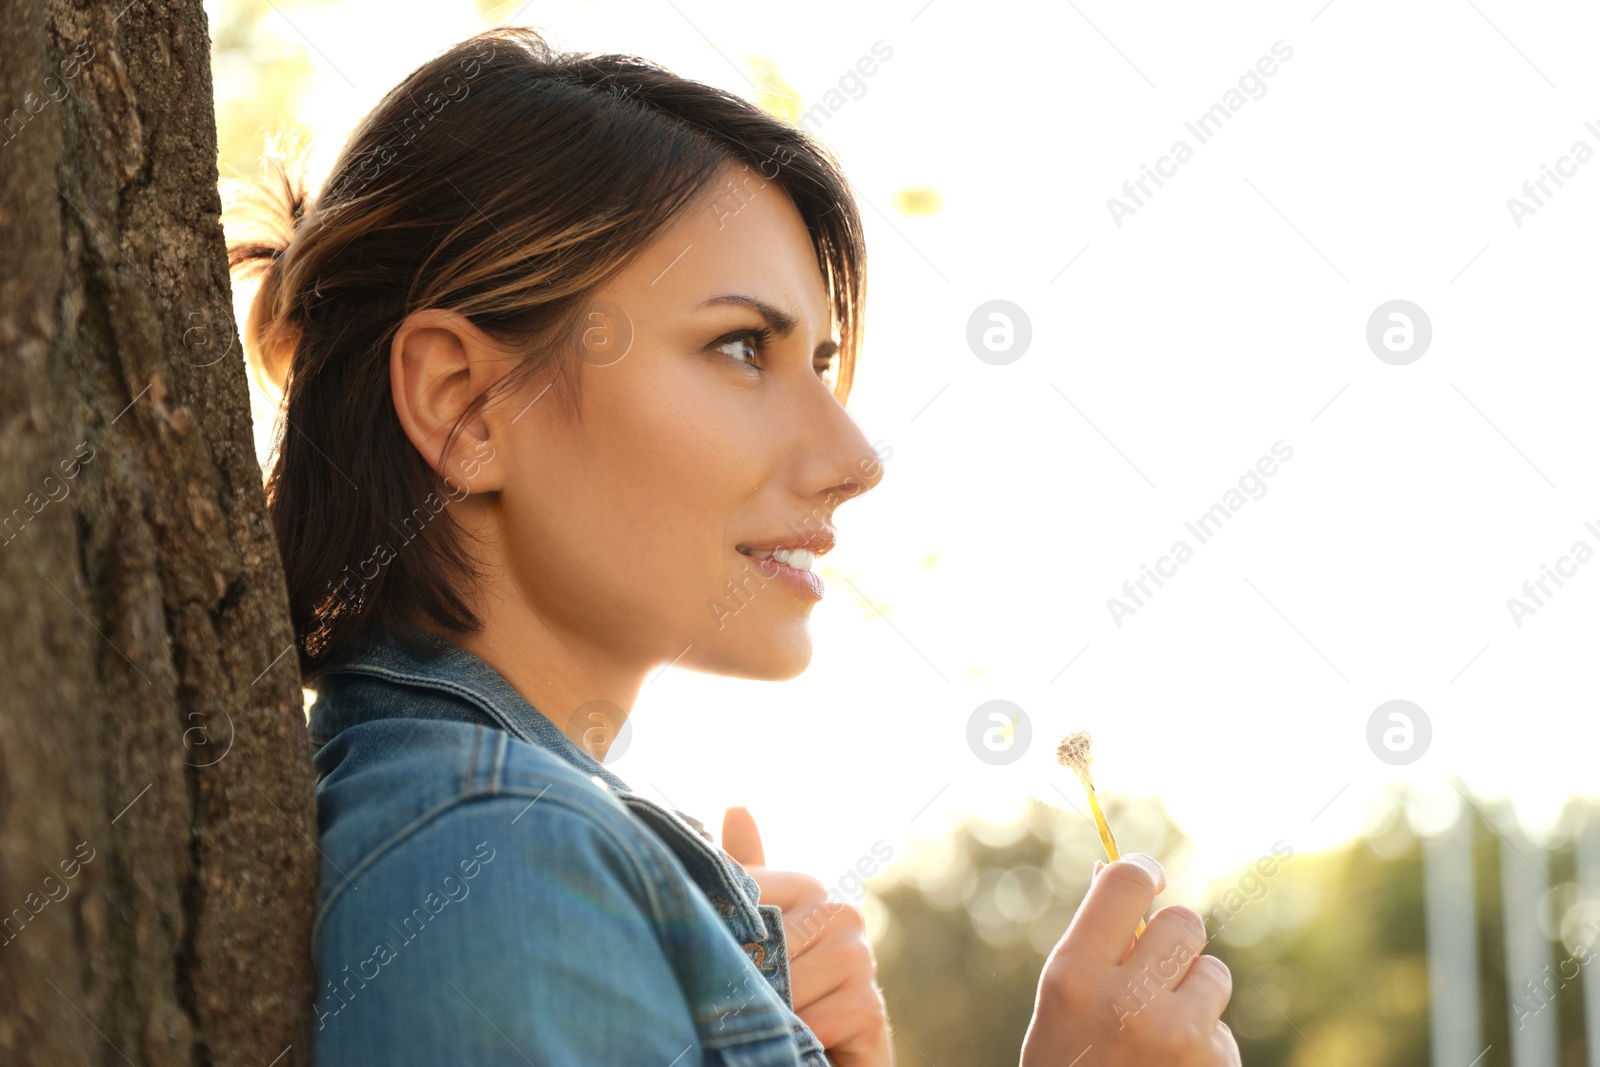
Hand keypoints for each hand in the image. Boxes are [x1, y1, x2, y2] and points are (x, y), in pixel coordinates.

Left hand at [722, 806, 893, 1066]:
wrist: (825, 1058)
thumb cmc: (783, 995)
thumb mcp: (754, 936)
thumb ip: (747, 878)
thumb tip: (737, 804)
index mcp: (813, 891)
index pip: (751, 896)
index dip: (720, 933)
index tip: (703, 955)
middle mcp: (844, 915)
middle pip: (765, 945)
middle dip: (739, 978)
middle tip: (726, 999)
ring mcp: (862, 959)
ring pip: (786, 984)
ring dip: (766, 1013)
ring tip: (763, 1024)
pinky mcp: (871, 1008)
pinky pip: (813, 1019)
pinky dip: (795, 1036)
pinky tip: (796, 1042)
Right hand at [1020, 854, 1238, 1066]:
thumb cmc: (1069, 1064)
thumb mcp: (1060, 1004)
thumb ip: (1091, 942)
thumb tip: (1116, 870)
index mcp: (1074, 976)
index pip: (1125, 884)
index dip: (1143, 871)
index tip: (1149, 878)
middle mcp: (1125, 1001)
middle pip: (1183, 921)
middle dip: (1173, 941)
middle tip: (1152, 970)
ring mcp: (1176, 1037)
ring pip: (1212, 972)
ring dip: (1193, 993)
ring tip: (1159, 1032)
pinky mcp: (1214, 1065)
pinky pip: (1222, 1025)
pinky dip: (1204, 1041)